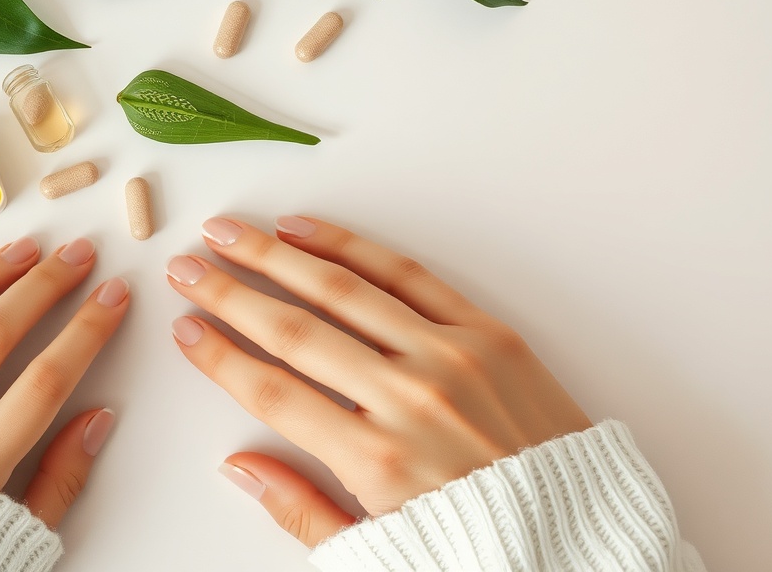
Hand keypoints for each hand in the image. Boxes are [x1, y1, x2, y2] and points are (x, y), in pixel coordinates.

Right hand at [167, 216, 591, 546]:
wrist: (588, 551)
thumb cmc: (484, 551)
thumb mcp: (380, 554)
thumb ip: (301, 510)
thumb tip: (236, 465)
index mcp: (378, 463)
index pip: (271, 393)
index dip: (218, 356)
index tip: (183, 328)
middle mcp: (410, 399)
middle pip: (294, 331)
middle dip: (229, 294)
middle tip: (184, 266)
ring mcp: (453, 358)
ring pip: (343, 290)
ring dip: (275, 255)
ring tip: (228, 231)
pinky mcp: (492, 334)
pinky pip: (409, 275)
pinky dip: (354, 248)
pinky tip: (308, 231)